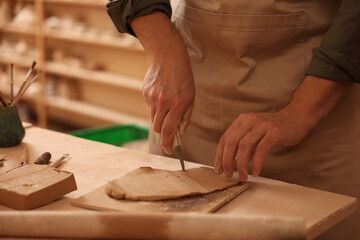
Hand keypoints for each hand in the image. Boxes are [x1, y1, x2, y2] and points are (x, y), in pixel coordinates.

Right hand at [131, 12, 194, 153]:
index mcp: (178, 104)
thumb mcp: (191, 97)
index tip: (168, 150)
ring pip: (153, 119)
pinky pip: (150, 108)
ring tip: (168, 108)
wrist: (168, 57)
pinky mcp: (145, 93)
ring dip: (160, 120)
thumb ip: (186, 117)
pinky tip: (162, 95)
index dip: (167, 143)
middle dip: (163, 134)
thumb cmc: (183, 77)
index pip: (168, 131)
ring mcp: (152, 98)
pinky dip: (156, 107)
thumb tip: (180, 134)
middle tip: (168, 134)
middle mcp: (163, 103)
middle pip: (158, 128)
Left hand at [214, 110, 309, 180]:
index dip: (219, 156)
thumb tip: (231, 164)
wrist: (297, 118)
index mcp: (242, 120)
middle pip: (231, 142)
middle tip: (228, 175)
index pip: (224, 139)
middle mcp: (249, 120)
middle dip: (227, 161)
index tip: (219, 169)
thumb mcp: (255, 133)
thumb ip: (244, 145)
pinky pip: (261, 149)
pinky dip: (256, 163)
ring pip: (243, 146)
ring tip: (242, 177)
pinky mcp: (274, 132)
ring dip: (240, 165)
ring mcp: (262, 125)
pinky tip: (256, 172)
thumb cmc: (274, 130)